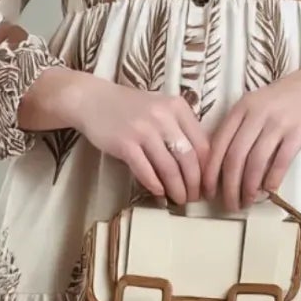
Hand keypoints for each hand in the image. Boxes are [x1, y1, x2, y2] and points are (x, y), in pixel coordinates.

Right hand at [63, 76, 212, 203]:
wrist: (92, 100)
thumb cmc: (130, 108)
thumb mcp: (161, 109)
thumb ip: (180, 129)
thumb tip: (199, 166)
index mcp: (178, 108)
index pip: (203, 145)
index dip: (207, 171)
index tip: (207, 187)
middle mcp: (163, 116)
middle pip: (189, 159)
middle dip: (194, 184)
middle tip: (193, 198)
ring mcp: (143, 129)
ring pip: (169, 167)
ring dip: (176, 189)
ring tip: (179, 200)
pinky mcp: (124, 143)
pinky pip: (145, 170)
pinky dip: (154, 185)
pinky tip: (159, 194)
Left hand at [200, 59, 300, 209]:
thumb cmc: (293, 95)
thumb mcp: (261, 104)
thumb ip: (244, 126)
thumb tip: (229, 163)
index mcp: (242, 107)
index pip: (218, 144)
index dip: (210, 172)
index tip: (208, 191)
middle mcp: (256, 114)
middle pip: (234, 157)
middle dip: (228, 186)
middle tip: (228, 205)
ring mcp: (278, 122)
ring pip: (254, 163)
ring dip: (248, 188)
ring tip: (247, 202)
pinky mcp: (299, 132)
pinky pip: (280, 162)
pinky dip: (272, 180)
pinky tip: (269, 191)